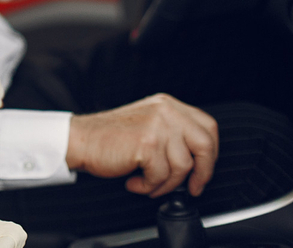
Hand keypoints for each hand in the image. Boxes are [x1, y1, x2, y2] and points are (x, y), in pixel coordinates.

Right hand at [66, 93, 218, 197]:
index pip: (208, 127)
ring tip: (147, 183)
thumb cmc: (110, 137)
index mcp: (168, 105)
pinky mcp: (147, 143)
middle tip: (191, 187)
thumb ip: (173, 131)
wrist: (81, 139)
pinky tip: (135, 182)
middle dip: (202, 173)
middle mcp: (166, 111)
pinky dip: (149, 187)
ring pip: (182, 167)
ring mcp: (157, 126)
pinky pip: (161, 176)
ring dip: (165, 184)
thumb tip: (199, 160)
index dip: (211, 153)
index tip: (203, 170)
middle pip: (205, 145)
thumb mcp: (148, 123)